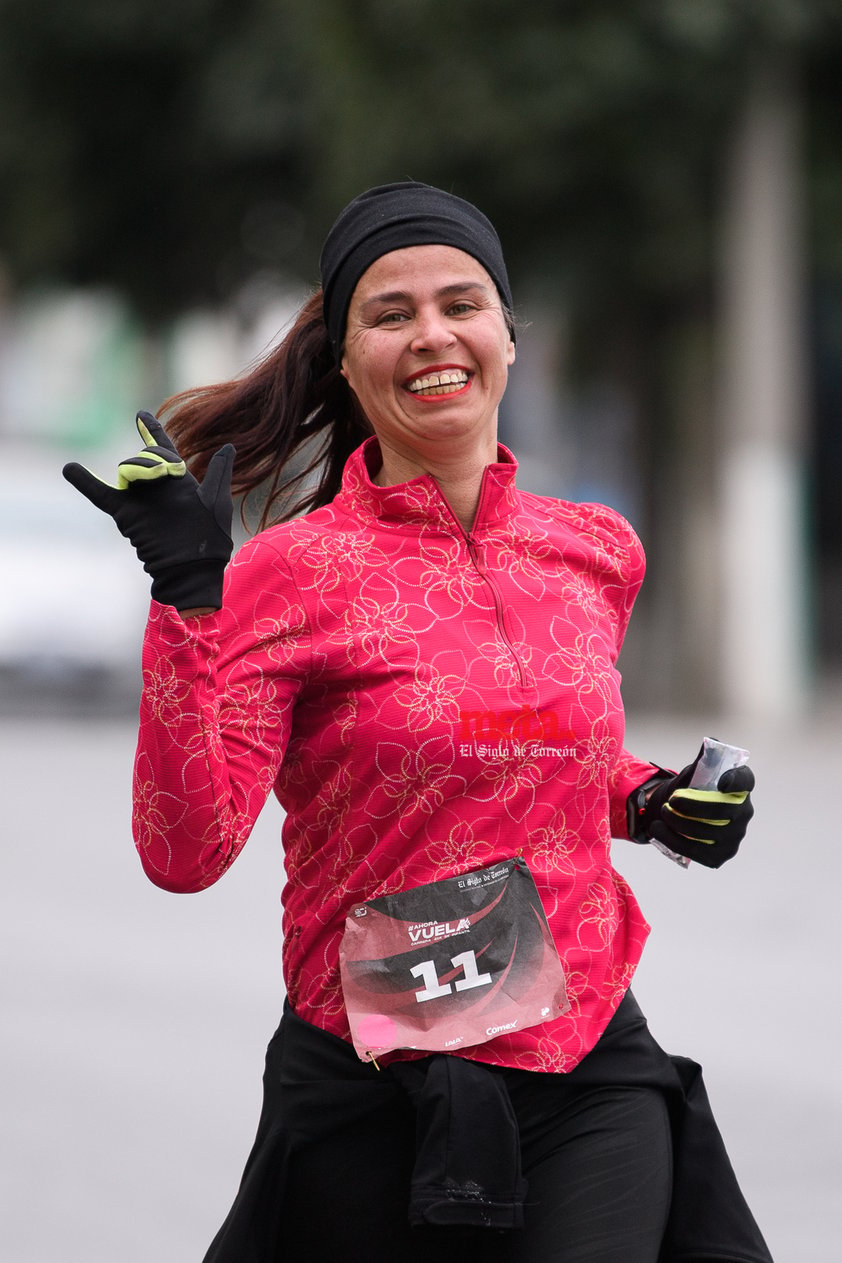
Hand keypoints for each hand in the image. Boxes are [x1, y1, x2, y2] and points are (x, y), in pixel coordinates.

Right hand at [63, 412, 234, 610]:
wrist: (190, 568)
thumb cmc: (209, 537)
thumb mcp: (217, 501)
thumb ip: (219, 472)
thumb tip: (229, 446)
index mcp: (178, 480)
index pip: (163, 448)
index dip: (151, 430)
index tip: (140, 414)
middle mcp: (155, 486)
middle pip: (146, 455)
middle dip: (154, 456)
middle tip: (167, 472)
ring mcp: (138, 498)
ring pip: (128, 468)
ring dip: (139, 467)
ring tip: (153, 478)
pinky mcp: (125, 513)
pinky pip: (101, 494)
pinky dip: (85, 482)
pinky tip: (70, 468)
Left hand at [638, 748, 754, 868]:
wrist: (675, 814)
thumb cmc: (689, 790)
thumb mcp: (692, 774)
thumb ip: (702, 760)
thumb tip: (711, 742)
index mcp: (740, 788)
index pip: (746, 781)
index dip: (738, 781)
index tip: (722, 780)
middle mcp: (743, 813)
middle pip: (723, 812)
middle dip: (693, 807)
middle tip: (670, 802)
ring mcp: (734, 837)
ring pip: (708, 834)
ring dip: (679, 824)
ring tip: (661, 814)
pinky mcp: (720, 855)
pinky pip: (698, 851)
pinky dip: (674, 841)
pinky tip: (658, 830)